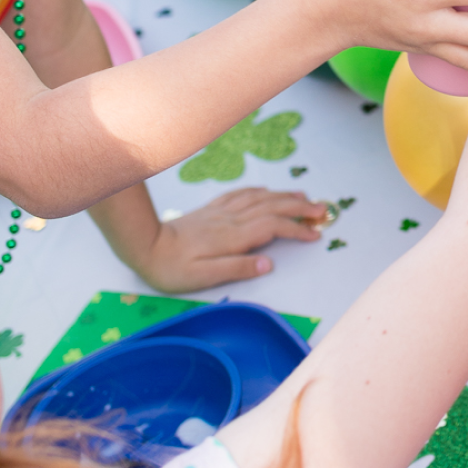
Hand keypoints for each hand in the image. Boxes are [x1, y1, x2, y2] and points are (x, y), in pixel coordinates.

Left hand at [118, 187, 330, 292]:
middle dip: (300, 206)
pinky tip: (266, 190)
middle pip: (273, 207)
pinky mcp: (211, 210)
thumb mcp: (203, 277)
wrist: (145, 245)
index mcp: (233, 237)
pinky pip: (241, 194)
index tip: (316, 235)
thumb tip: (268, 264)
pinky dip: (259, 191)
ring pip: (260, 198)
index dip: (298, 229)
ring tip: (304, 196)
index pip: (274, 227)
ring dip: (284, 195)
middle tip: (323, 209)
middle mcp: (232, 220)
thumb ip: (237, 268)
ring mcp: (222, 212)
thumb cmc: (172, 268)